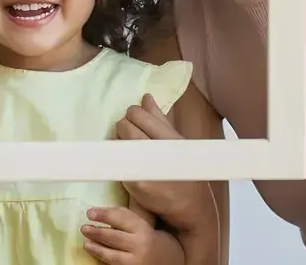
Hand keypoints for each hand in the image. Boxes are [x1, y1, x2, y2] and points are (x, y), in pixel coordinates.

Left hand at [82, 207, 183, 264]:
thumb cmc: (158, 242)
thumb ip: (130, 221)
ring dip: (96, 247)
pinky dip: (104, 259)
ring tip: (86, 243)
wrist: (172, 263)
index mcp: (145, 230)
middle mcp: (140, 246)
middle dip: (96, 231)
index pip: (122, 218)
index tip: (90, 212)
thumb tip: (103, 214)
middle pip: (113, 237)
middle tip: (84, 227)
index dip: (104, 214)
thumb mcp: (148, 227)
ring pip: (111, 254)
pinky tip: (96, 254)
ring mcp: (136, 262)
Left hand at [114, 94, 212, 230]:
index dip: (132, 115)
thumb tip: (146, 97)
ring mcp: (145, 166)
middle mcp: (158, 149)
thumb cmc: (184, 171)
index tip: (135, 122)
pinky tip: (124, 163)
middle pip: (124, 125)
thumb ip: (160, 119)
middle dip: (123, 127)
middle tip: (130, 136)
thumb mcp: (178, 143)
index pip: (138, 113)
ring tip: (128, 150)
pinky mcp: (134, 182)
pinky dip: (116, 159)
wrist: (189, 206)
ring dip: (118, 142)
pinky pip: (116, 161)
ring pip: (117, 141)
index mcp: (169, 137)